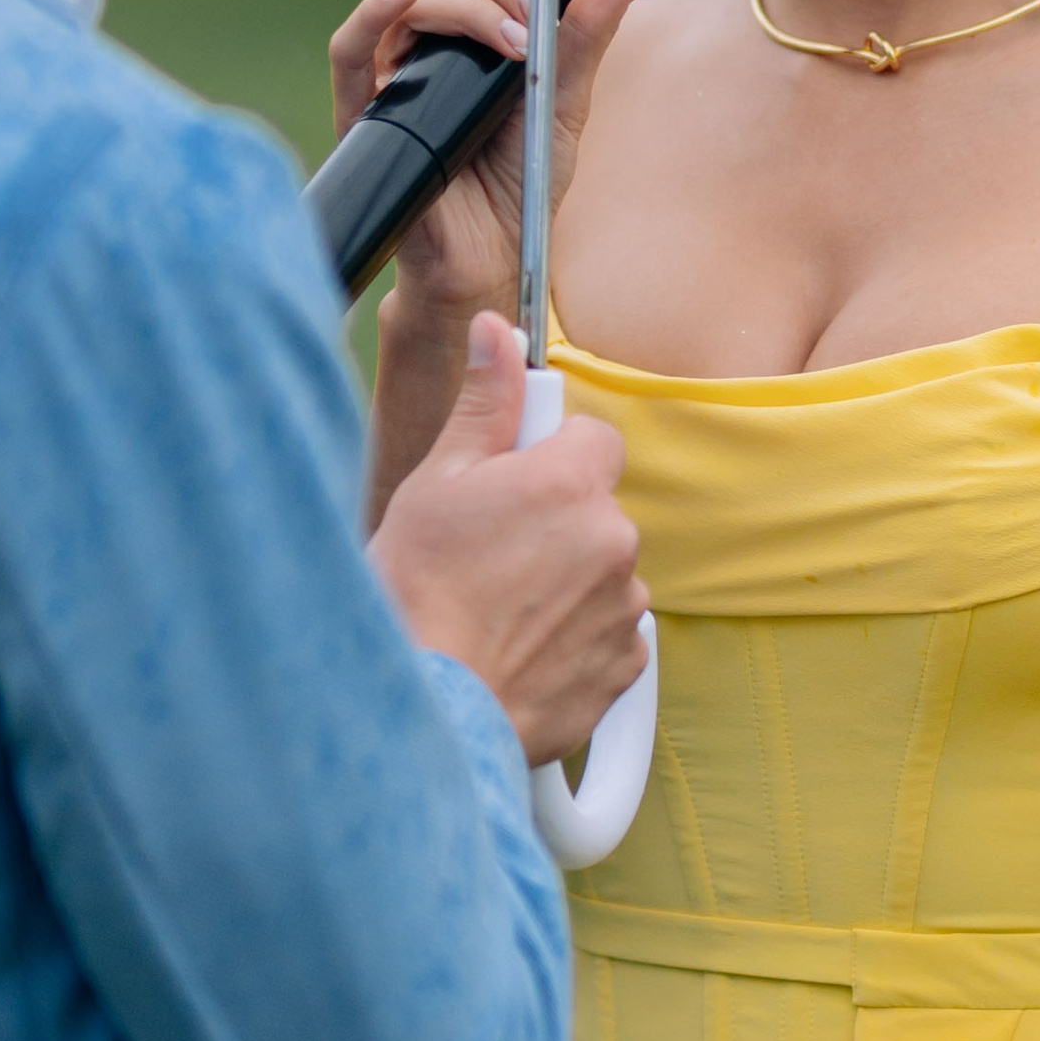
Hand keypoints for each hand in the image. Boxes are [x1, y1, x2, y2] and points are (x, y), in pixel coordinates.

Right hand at [328, 0, 651, 322]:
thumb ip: (589, 31)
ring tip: (513, 42)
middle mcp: (430, 34)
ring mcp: (395, 67)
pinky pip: (350, 47)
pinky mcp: (366, 108)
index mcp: (475, 20)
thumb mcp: (567, 97)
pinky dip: (374, 10)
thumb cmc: (521, 179)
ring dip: (467, 0)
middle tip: (533, 11)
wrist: (493, 255)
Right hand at [370, 317, 649, 766]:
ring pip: (603, 574)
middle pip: (597, 511)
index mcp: (571, 483)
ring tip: (497, 612)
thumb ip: (485, 404)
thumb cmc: (415, 594)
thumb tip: (498, 332)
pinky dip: (576, 640)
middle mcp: (613, 541)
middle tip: (487, 557)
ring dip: (566, 585)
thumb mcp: (437, 483)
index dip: (550, 459)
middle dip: (555, 526)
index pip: (594, 439)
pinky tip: (520, 650)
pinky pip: (609, 636)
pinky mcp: (624, 669)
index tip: (511, 486)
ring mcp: (623, 609)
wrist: (425, 709)